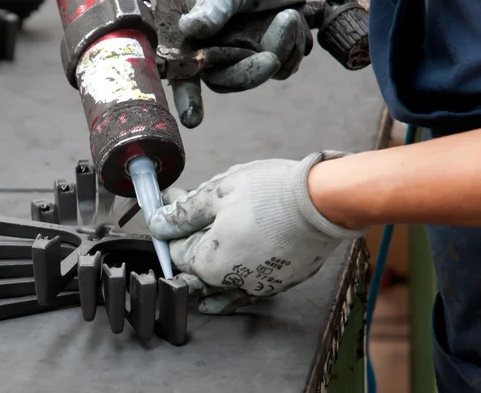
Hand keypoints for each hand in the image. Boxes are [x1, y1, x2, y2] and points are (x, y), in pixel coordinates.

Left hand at [148, 152, 368, 314]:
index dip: (170, 231)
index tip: (171, 208)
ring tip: (198, 273)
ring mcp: (261, 285)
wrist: (322, 201)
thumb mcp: (217, 194)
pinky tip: (234, 282)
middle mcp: (233, 282)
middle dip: (189, 248)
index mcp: (210, 263)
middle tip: (185, 224)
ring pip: (225, 286)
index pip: (177, 254)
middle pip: (199, 272)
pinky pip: (253, 287)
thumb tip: (158, 223)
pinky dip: (239, 283)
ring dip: (210, 275)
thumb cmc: (270, 194)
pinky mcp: (283, 281)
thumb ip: (184, 213)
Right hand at [179, 0, 317, 92]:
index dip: (187, 98)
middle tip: (272, 56)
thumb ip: (214, 6)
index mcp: (196, 34)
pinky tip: (292, 25)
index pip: (185, 71)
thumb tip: (191, 29)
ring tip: (286, 17)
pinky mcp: (267, 57)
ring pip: (261, 76)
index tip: (192, 120)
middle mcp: (215, 50)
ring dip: (283, 50)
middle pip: (228, 81)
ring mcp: (243, 56)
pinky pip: (283, 69)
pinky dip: (295, 49)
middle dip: (253, 72)